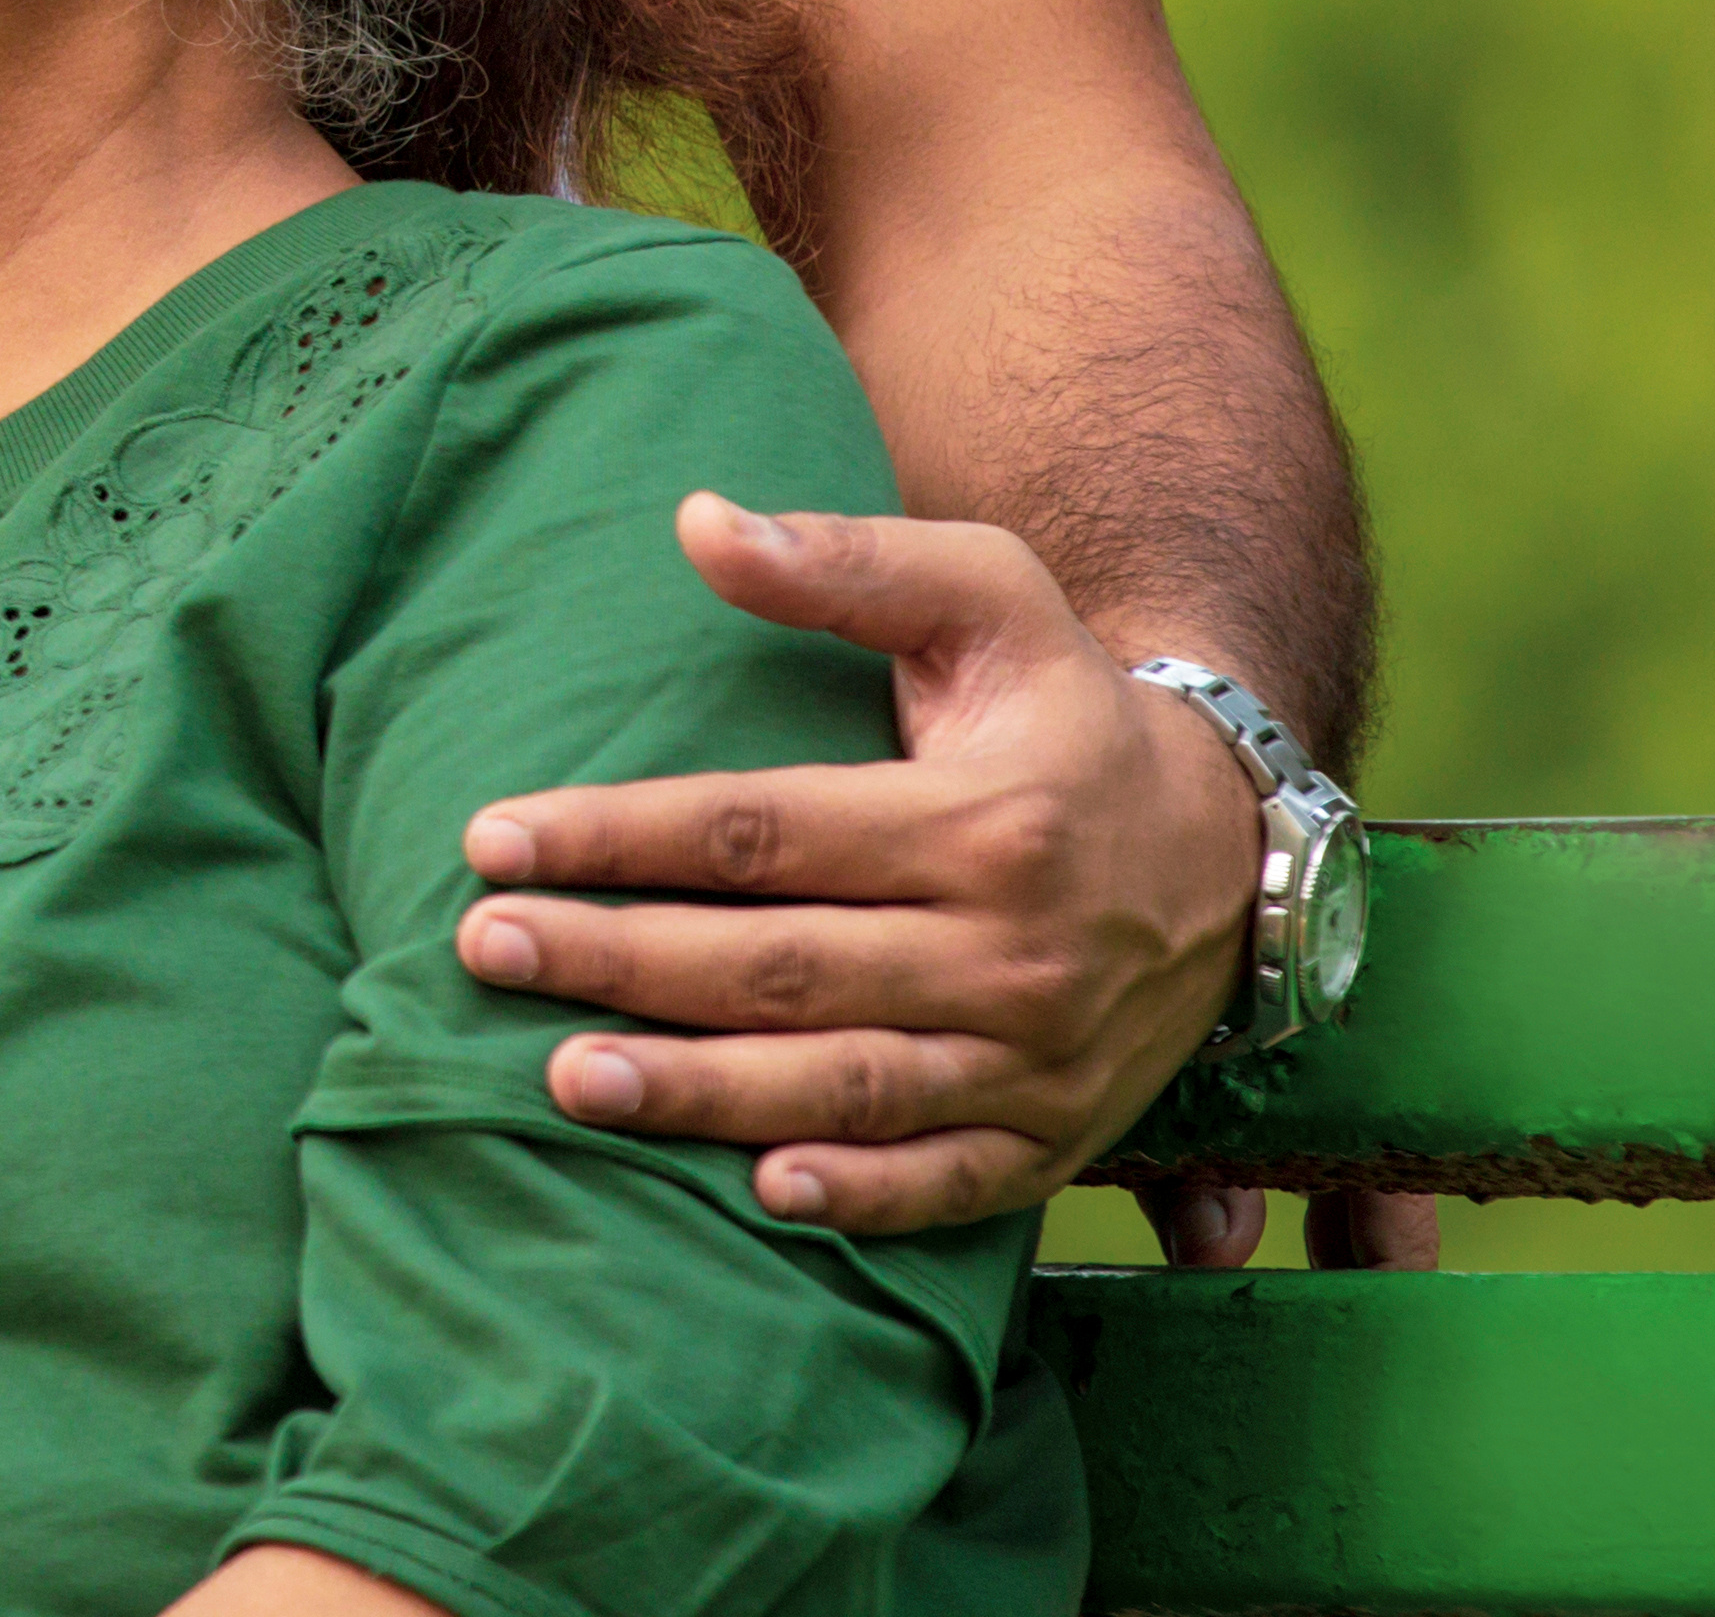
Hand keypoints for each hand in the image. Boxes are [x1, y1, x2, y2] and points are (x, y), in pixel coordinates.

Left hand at [445, 495, 1257, 1233]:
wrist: (1232, 848)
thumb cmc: (1065, 706)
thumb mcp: (985, 596)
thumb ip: (843, 562)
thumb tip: (698, 521)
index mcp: (981, 818)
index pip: (761, 831)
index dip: (620, 836)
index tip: (492, 839)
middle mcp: (1011, 947)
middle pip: (780, 965)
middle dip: (620, 960)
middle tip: (482, 947)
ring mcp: (1037, 1056)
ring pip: (847, 1085)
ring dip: (702, 1093)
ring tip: (565, 1080)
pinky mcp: (1056, 1135)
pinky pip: (948, 1182)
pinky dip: (859, 1193)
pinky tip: (758, 1192)